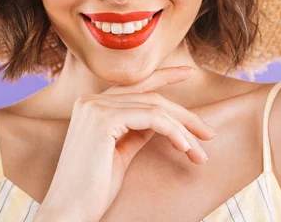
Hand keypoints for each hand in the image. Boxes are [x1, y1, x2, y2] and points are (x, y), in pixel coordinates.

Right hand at [34, 66, 216, 221]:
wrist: (70, 209)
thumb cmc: (92, 187)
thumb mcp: (119, 152)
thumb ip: (135, 131)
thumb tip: (160, 121)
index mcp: (91, 105)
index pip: (135, 86)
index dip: (164, 76)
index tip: (189, 73)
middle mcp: (90, 100)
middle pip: (150, 95)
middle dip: (184, 114)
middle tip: (209, 134)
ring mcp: (95, 108)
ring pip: (154, 107)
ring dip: (184, 130)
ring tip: (200, 153)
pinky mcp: (103, 120)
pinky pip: (151, 118)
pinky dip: (173, 132)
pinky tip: (186, 148)